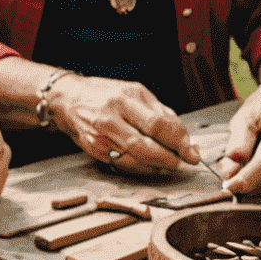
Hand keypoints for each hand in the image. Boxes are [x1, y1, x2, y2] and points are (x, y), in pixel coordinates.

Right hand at [49, 75, 197, 173]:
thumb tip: (184, 137)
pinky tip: (151, 164)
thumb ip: (159, 112)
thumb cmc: (105, 93)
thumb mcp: (135, 92)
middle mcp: (110, 118)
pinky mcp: (94, 149)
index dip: (179, 141)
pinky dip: (142, 167)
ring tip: (170, 162)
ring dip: (158, 165)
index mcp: (124, 99)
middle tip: (185, 162)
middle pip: (145, 146)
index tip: (192, 152)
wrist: (68, 98)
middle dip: (170, 158)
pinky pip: (123, 164)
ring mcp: (100, 136)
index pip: (158, 124)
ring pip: (134, 159)